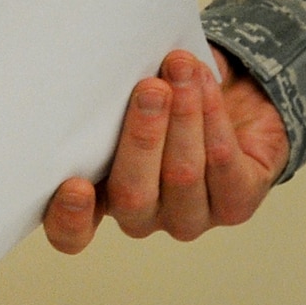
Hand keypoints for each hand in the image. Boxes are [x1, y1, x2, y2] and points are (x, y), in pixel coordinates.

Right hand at [44, 48, 288, 253]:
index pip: (72, 233)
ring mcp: (189, 218)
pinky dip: (213, 117)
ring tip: (181, 71)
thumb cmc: (165, 101)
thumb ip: (106, 102)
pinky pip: (224, 164)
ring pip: (182, 174)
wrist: (234, 101)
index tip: (74, 185)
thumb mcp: (126, 100)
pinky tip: (206, 84)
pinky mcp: (235, 206)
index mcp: (100, 200)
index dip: (70, 217)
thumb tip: (96, 71)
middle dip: (142, 138)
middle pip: (133, 195)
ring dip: (184, 115)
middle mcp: (142, 217)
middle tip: (149, 90)